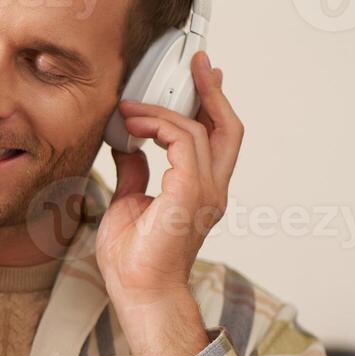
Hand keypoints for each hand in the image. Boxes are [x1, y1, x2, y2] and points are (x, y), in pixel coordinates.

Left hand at [95, 52, 242, 312]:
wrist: (140, 293)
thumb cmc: (134, 262)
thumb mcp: (128, 203)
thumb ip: (134, 173)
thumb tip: (127, 148)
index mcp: (201, 191)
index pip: (217, 138)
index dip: (209, 104)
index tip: (196, 78)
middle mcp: (211, 189)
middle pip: (227, 127)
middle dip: (211, 90)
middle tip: (197, 62)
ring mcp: (205, 192)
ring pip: (201, 129)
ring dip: (164, 109)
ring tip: (131, 106)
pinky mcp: (190, 195)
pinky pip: (183, 143)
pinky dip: (158, 126)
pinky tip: (133, 125)